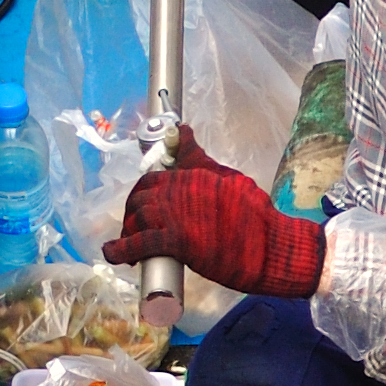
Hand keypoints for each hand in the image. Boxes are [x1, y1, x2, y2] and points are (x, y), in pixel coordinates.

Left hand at [104, 132, 327, 297]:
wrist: (272, 246)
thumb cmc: (257, 215)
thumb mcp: (231, 179)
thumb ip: (201, 160)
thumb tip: (182, 130)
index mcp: (192, 174)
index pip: (155, 178)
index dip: (145, 192)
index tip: (144, 203)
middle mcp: (178, 191)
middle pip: (141, 197)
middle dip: (134, 211)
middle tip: (138, 226)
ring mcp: (173, 216)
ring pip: (136, 218)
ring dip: (129, 231)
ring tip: (130, 244)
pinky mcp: (173, 242)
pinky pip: (135, 244)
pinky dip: (120, 250)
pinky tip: (114, 254)